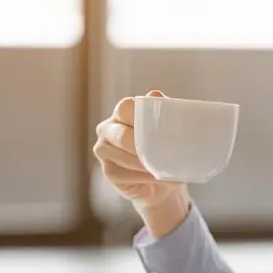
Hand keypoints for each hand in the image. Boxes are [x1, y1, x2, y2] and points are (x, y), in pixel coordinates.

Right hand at [93, 91, 190, 235]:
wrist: (164, 177)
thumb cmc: (166, 146)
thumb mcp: (169, 126)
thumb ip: (163, 109)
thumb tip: (154, 95)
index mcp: (121, 112)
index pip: (125, 108)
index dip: (142, 117)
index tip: (160, 128)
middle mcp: (107, 128)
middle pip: (122, 135)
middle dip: (144, 146)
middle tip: (164, 153)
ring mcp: (103, 150)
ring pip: (124, 157)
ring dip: (146, 164)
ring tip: (165, 167)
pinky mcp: (108, 171)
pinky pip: (125, 174)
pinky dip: (144, 177)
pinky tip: (156, 176)